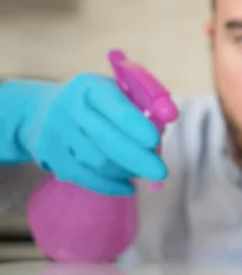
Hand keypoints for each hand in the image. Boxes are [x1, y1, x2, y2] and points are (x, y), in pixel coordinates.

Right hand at [15, 74, 165, 195]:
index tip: (155, 141)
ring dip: (127, 169)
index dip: (136, 126)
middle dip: (138, 157)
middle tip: (161, 171)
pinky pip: (84, 177)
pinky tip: (128, 187)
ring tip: (143, 170)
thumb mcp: (117, 91)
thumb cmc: (95, 102)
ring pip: (98, 161)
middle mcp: (70, 108)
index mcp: (91, 87)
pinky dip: (110, 185)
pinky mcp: (50, 156)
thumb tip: (169, 118)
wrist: (39, 111)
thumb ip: (145, 102)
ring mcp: (57, 133)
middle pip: (107, 138)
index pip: (116, 108)